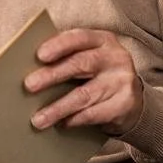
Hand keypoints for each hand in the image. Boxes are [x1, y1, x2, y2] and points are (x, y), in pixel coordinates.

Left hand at [26, 28, 145, 134]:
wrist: (133, 101)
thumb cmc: (99, 75)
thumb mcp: (90, 59)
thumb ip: (68, 58)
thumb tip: (31, 69)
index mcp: (103, 40)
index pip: (80, 38)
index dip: (59, 45)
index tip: (40, 55)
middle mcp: (116, 57)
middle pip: (81, 64)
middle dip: (52, 75)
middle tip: (29, 85)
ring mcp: (122, 81)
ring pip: (84, 95)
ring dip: (58, 108)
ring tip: (38, 119)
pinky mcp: (125, 104)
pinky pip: (94, 113)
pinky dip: (75, 119)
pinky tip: (61, 124)